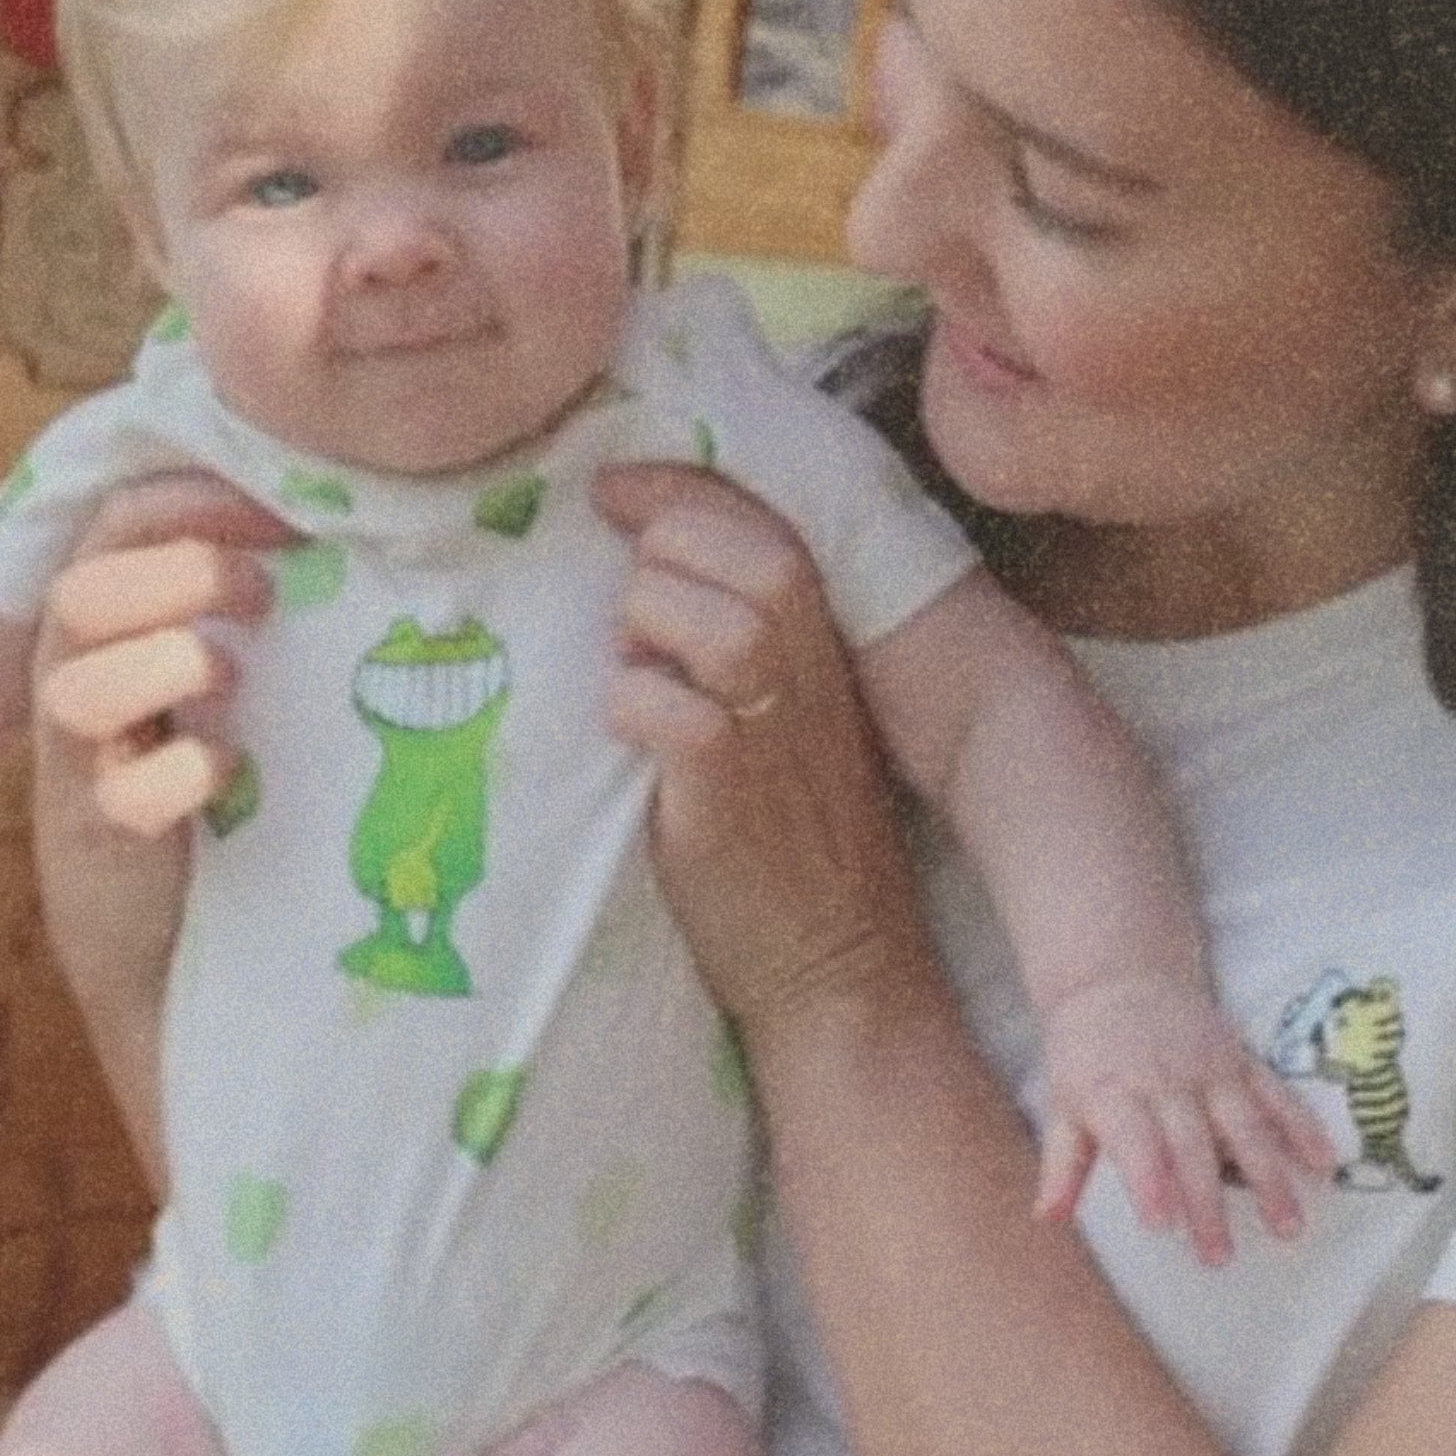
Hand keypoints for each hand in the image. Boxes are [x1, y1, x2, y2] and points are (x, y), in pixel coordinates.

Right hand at [28, 472, 291, 1184]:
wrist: (171, 955)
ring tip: (231, 679)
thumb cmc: (215, 805)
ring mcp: (80, 771)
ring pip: (72, 688)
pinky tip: (227, 775)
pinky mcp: (96, 846)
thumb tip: (351, 541)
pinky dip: (181, 775)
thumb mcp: (224, 693)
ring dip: (166, 664)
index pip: (116, 528)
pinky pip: (120, 797)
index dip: (189, 502)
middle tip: (261, 597)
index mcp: (110, 636)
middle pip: (80, 593)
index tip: (279, 507)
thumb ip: (249, 622)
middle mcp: (77, 691)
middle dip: (179, 575)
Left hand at [594, 460, 938, 1046]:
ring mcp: (776, 742)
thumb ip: (746, 651)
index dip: (687, 491)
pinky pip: (676, 715)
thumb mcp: (793, 730)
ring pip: (721, 621)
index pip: (771, 532)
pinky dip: (633, 703)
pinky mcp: (728, 801)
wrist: (839, 968)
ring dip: (650, 620)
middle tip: (628, 595)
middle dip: (670, 545)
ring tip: (631, 663)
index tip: (615, 487)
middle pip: (755, 556)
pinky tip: (627, 728)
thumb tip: (643, 579)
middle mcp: (814, 686)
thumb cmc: (799, 849)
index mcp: (828, 657)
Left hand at [1033, 973, 1339, 1265]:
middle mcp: (1167, 1082)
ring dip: (1269, 1177)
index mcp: (1116, 1093)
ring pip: (1245, 1126)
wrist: (1119, 978)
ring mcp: (1211, 1070)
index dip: (1148, 1180)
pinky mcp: (1242, 1061)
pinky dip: (1302, 1127)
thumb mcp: (1063, 1104)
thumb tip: (1047, 1219)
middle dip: (1207, 1202)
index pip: (1134, 1141)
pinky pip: (1277, 1095)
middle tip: (1219, 1256)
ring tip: (1288, 1226)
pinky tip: (1324, 1163)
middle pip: (1191, 1147)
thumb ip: (1062, 1165)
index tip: (1160, 1223)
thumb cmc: (1087, 1054)